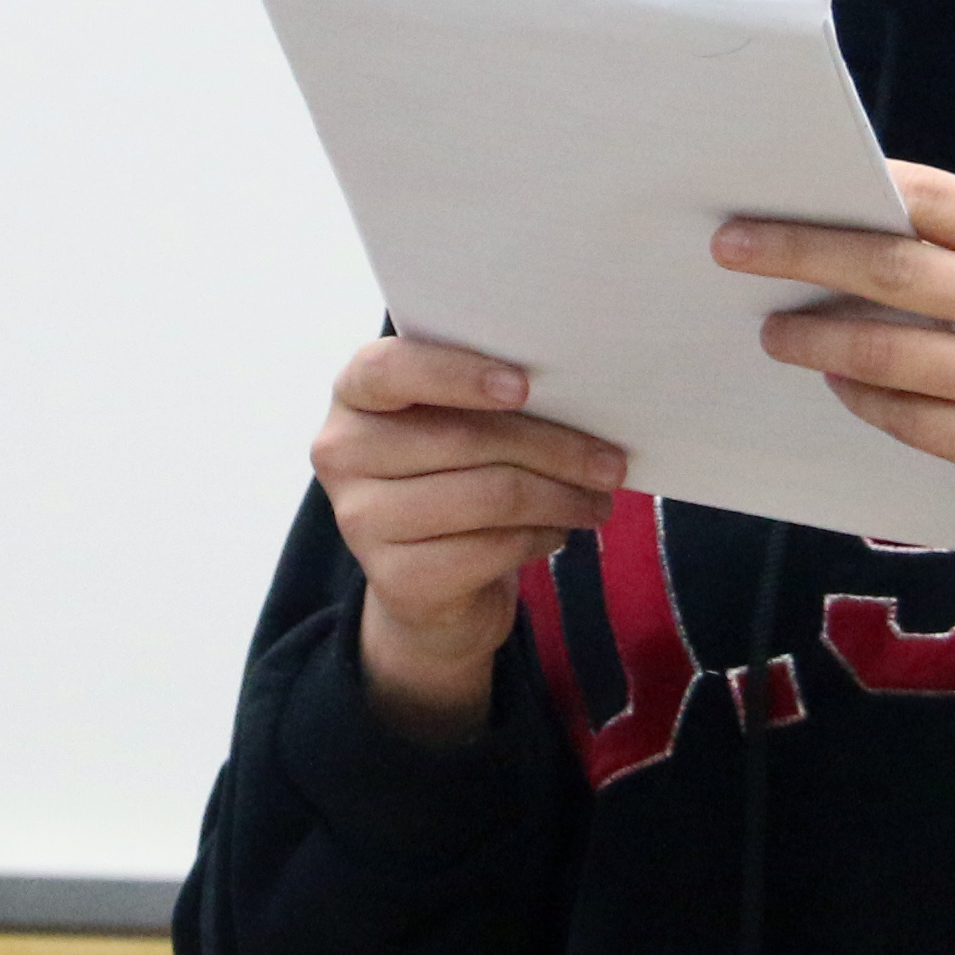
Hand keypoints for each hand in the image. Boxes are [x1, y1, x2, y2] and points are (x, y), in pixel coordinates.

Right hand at [310, 338, 623, 740]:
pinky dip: (540, 537)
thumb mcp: (459, 426)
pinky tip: (558, 531)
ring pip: (488, 496)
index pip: (390, 369)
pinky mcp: (395, 579)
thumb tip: (582, 394)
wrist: (428, 585)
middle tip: (612, 462)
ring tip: (599, 500)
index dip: (457, 374)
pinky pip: (490, 548)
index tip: (524, 386)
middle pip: (463, 439)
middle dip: (554, 449)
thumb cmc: (455, 478)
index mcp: (355, 394)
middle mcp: (341, 453)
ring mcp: (360, 520)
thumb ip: (492, 399)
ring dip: (560, 497)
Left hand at [724, 162, 954, 506]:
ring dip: (818, 339)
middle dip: (804, 255)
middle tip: (735, 249)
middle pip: (895, 271)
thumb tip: (863, 213)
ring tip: (777, 330)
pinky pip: (912, 421)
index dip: (856, 192)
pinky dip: (865, 397)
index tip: (785, 190)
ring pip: (892, 357)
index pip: (937, 200)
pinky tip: (840, 380)